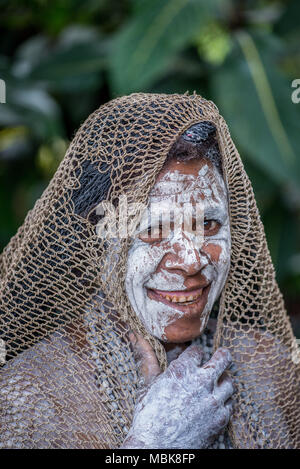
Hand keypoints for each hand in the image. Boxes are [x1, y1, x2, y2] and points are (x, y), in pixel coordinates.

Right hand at [121, 333, 233, 448]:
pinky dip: (224, 402)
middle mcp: (201, 382)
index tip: (195, 357)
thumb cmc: (149, 416)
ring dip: (223, 380)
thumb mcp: (147, 384)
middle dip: (222, 356)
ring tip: (217, 383)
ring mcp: (213, 401)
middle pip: (222, 359)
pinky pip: (230, 404)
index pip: (198, 350)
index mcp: (181, 370)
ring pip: (229, 382)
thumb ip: (146, 357)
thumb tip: (134, 335)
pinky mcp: (220, 419)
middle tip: (222, 356)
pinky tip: (216, 403)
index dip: (196, 353)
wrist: (157, 448)